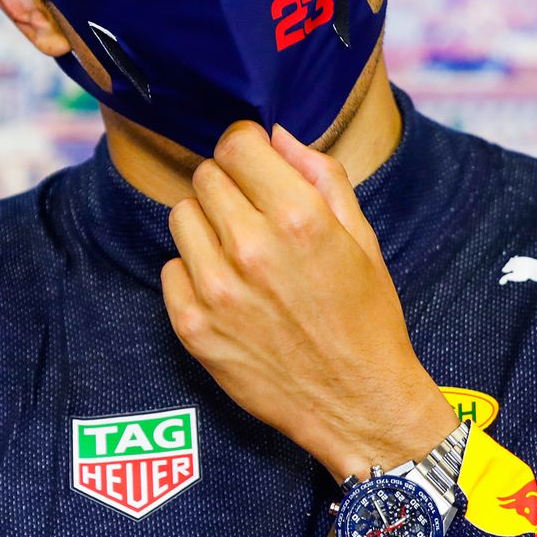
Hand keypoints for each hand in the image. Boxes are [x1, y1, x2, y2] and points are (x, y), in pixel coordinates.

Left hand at [160, 120, 460, 482]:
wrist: (357, 402)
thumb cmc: (365, 318)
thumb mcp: (360, 237)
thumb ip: (319, 175)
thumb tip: (276, 134)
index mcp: (298, 217)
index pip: (236, 143)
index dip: (246, 147)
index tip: (254, 162)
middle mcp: (252, 248)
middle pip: (206, 176)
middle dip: (230, 186)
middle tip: (255, 217)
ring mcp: (216, 289)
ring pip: (181, 216)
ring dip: (207, 226)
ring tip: (241, 255)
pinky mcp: (192, 326)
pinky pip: (171, 269)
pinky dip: (194, 273)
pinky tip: (229, 292)